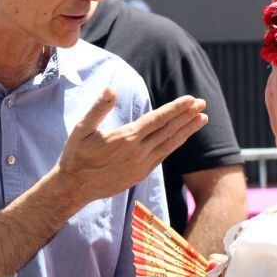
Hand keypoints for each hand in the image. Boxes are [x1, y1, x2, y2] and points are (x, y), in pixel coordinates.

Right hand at [55, 87, 207, 204]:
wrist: (74, 187)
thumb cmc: (76, 155)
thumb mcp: (82, 128)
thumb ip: (99, 108)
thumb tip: (111, 88)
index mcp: (126, 138)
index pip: (158, 119)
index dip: (176, 108)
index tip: (191, 99)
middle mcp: (138, 152)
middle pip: (169, 130)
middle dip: (187, 116)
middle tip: (203, 103)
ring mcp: (141, 165)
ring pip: (170, 144)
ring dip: (187, 130)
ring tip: (202, 119)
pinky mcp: (140, 174)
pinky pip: (162, 156)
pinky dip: (175, 144)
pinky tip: (182, 137)